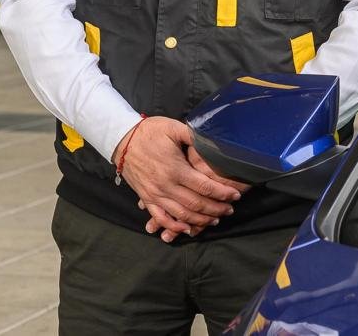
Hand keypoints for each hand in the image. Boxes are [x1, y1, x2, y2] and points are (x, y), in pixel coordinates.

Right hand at [114, 117, 241, 241]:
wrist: (122, 139)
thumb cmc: (150, 132)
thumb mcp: (174, 128)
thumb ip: (194, 136)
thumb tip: (213, 142)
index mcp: (175, 168)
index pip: (204, 186)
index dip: (222, 193)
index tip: (235, 195)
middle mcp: (166, 185)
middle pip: (196, 204)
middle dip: (216, 209)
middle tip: (230, 210)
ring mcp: (155, 194)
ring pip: (181, 215)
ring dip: (200, 220)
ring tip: (215, 220)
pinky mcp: (146, 198)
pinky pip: (161, 217)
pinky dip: (174, 227)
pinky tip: (187, 229)